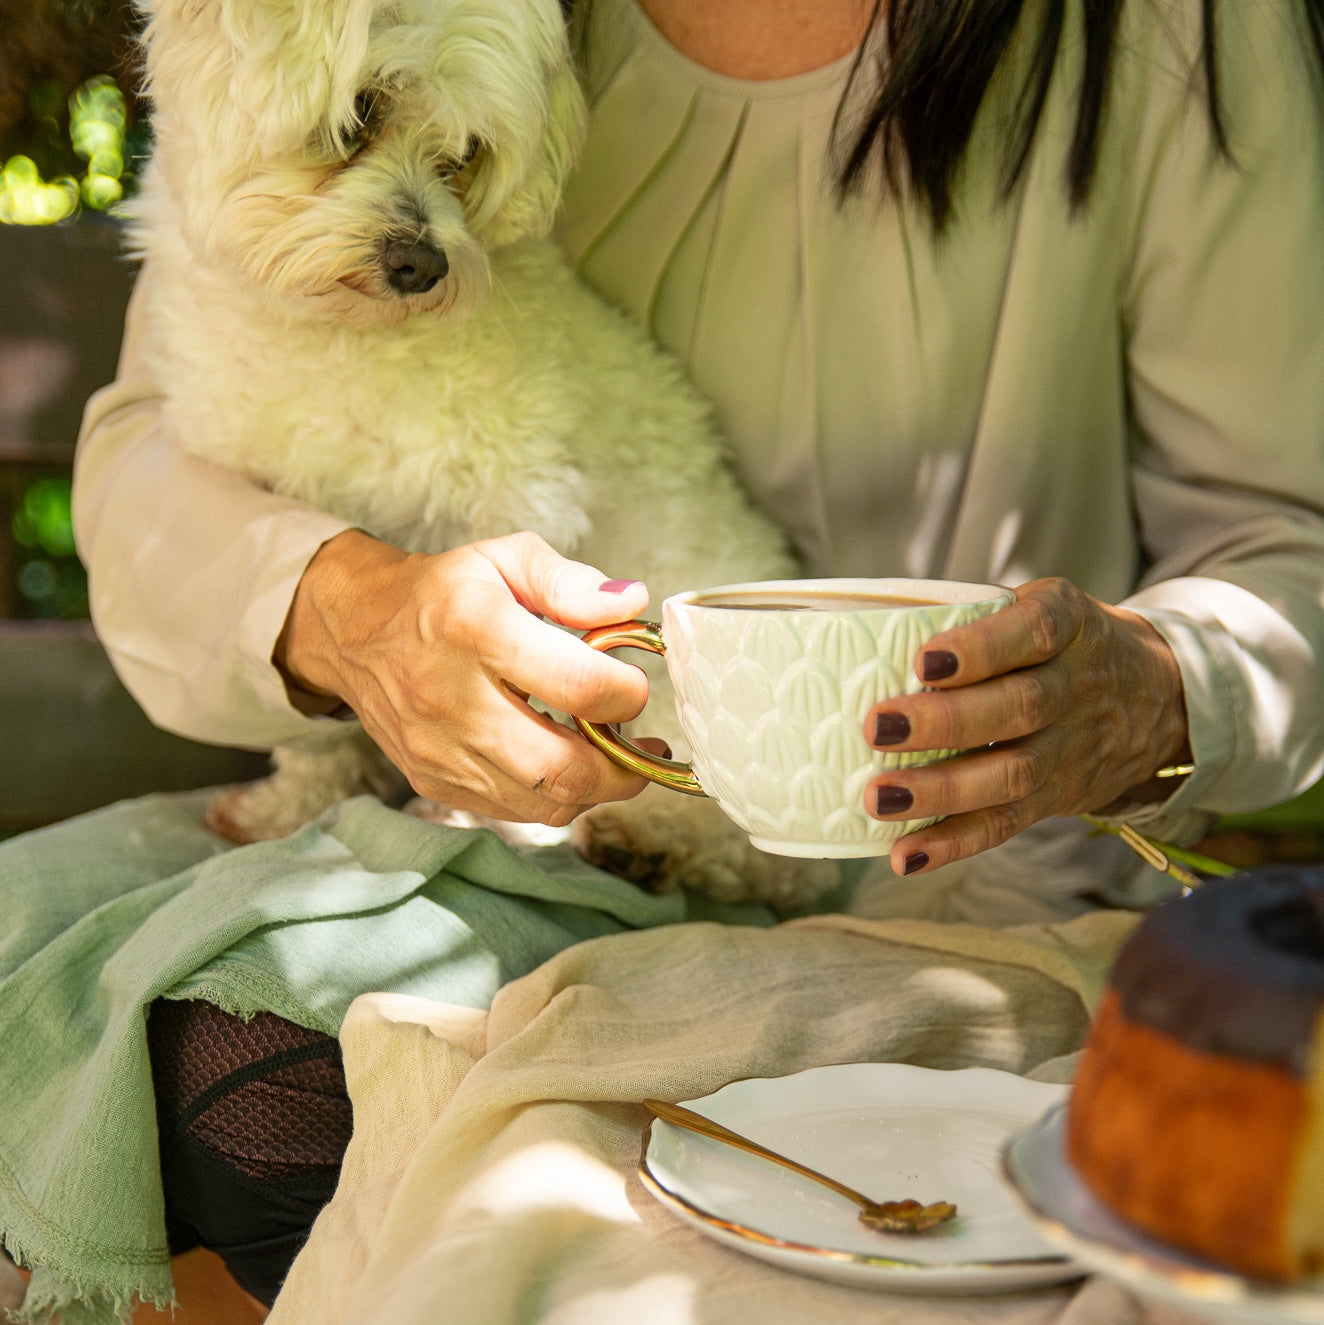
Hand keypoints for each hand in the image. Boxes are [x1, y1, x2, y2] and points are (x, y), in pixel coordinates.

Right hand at [275, 529, 661, 824]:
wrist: (356, 630)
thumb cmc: (443, 592)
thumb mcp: (506, 558)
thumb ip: (572, 582)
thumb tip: (632, 604)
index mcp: (474, 628)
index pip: (576, 685)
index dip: (626, 692)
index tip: (634, 684)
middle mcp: (450, 697)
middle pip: (563, 766)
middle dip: (623, 766)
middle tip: (641, 744)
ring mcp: (437, 749)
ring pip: (545, 801)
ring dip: (595, 787)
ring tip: (609, 753)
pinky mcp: (432, 781)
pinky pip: (516, 812)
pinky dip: (555, 796)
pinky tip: (566, 762)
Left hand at [861, 578, 1190, 875]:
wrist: (1158, 698)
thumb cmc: (1064, 644)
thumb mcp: (1043, 606)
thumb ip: (977, 612)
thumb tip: (874, 619)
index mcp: (1068, 625)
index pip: (1032, 632)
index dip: (980, 649)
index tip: (924, 661)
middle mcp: (1075, 687)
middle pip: (1017, 707)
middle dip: (944, 721)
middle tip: (877, 726)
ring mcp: (1069, 748)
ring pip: (1010, 773)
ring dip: (940, 790)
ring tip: (879, 796)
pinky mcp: (1057, 798)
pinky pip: (1006, 823)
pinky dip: (954, 843)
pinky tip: (906, 854)